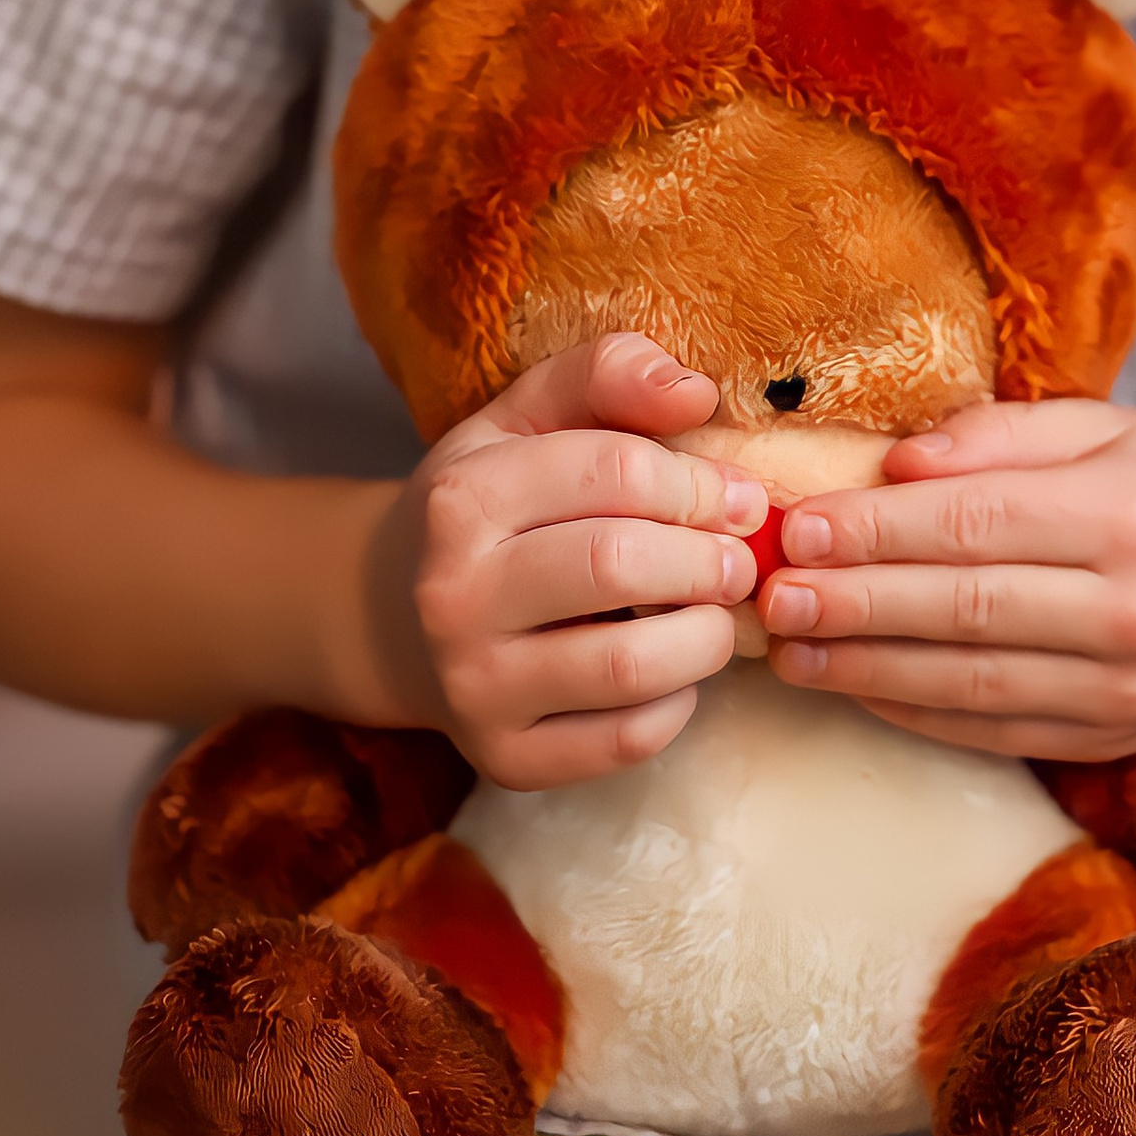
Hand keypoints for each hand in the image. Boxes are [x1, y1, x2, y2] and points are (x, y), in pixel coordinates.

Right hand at [378, 334, 770, 792]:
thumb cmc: (489, 507)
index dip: (697, 482)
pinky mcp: (506, 760)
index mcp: (461, 498)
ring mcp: (475, 687)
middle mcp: (453, 595)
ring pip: (631, 665)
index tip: (736, 496)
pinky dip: (677, 704)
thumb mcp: (524, 418)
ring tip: (717, 613)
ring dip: (707, 636)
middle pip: (622, 566)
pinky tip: (673, 671)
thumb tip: (698, 391)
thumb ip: (607, 376)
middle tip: (740, 559)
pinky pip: (626, 740)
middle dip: (709, 559)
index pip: (614, 472)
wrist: (395, 619)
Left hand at [760, 404, 1135, 760]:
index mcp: (1130, 512)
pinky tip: (855, 686)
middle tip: (767, 593)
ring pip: (973, 685)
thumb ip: (996, 438)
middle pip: (966, 609)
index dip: (877, 531)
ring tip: (789, 648)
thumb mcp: (1104, 425)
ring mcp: (1132, 690)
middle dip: (854, 604)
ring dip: (867, 669)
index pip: (977, 524)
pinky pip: (998, 732)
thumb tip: (893, 467)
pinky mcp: (1119, 742)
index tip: (796, 527)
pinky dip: (917, 713)